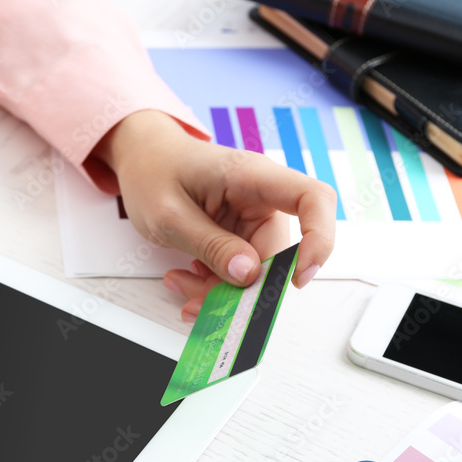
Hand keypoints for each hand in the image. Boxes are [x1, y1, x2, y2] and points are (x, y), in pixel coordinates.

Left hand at [93, 110, 336, 320]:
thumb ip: (210, 245)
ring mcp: (249, 218)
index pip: (313, 199)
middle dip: (244, 287)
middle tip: (203, 302)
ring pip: (254, 270)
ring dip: (220, 289)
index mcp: (252, 176)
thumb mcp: (169, 215)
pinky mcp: (237, 235)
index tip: (298, 278)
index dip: (319, 239)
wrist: (142, 158)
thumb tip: (249, 275)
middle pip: (277, 253)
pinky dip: (212, 283)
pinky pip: (237, 270)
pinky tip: (185, 278)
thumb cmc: (153, 170)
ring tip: (181, 284)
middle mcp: (259, 197)